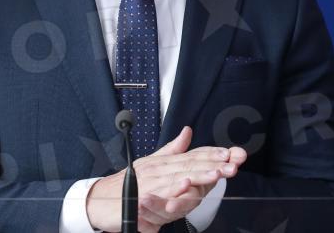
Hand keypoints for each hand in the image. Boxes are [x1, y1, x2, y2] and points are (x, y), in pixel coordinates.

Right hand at [85, 126, 246, 231]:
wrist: (101, 201)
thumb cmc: (128, 185)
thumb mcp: (152, 164)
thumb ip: (173, 150)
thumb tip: (188, 132)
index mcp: (164, 162)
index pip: (193, 156)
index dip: (213, 154)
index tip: (232, 154)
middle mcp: (159, 170)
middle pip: (190, 165)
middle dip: (213, 164)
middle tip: (233, 163)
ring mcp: (150, 183)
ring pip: (179, 178)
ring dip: (199, 175)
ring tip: (217, 173)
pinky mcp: (141, 199)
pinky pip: (160, 195)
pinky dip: (173, 190)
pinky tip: (186, 186)